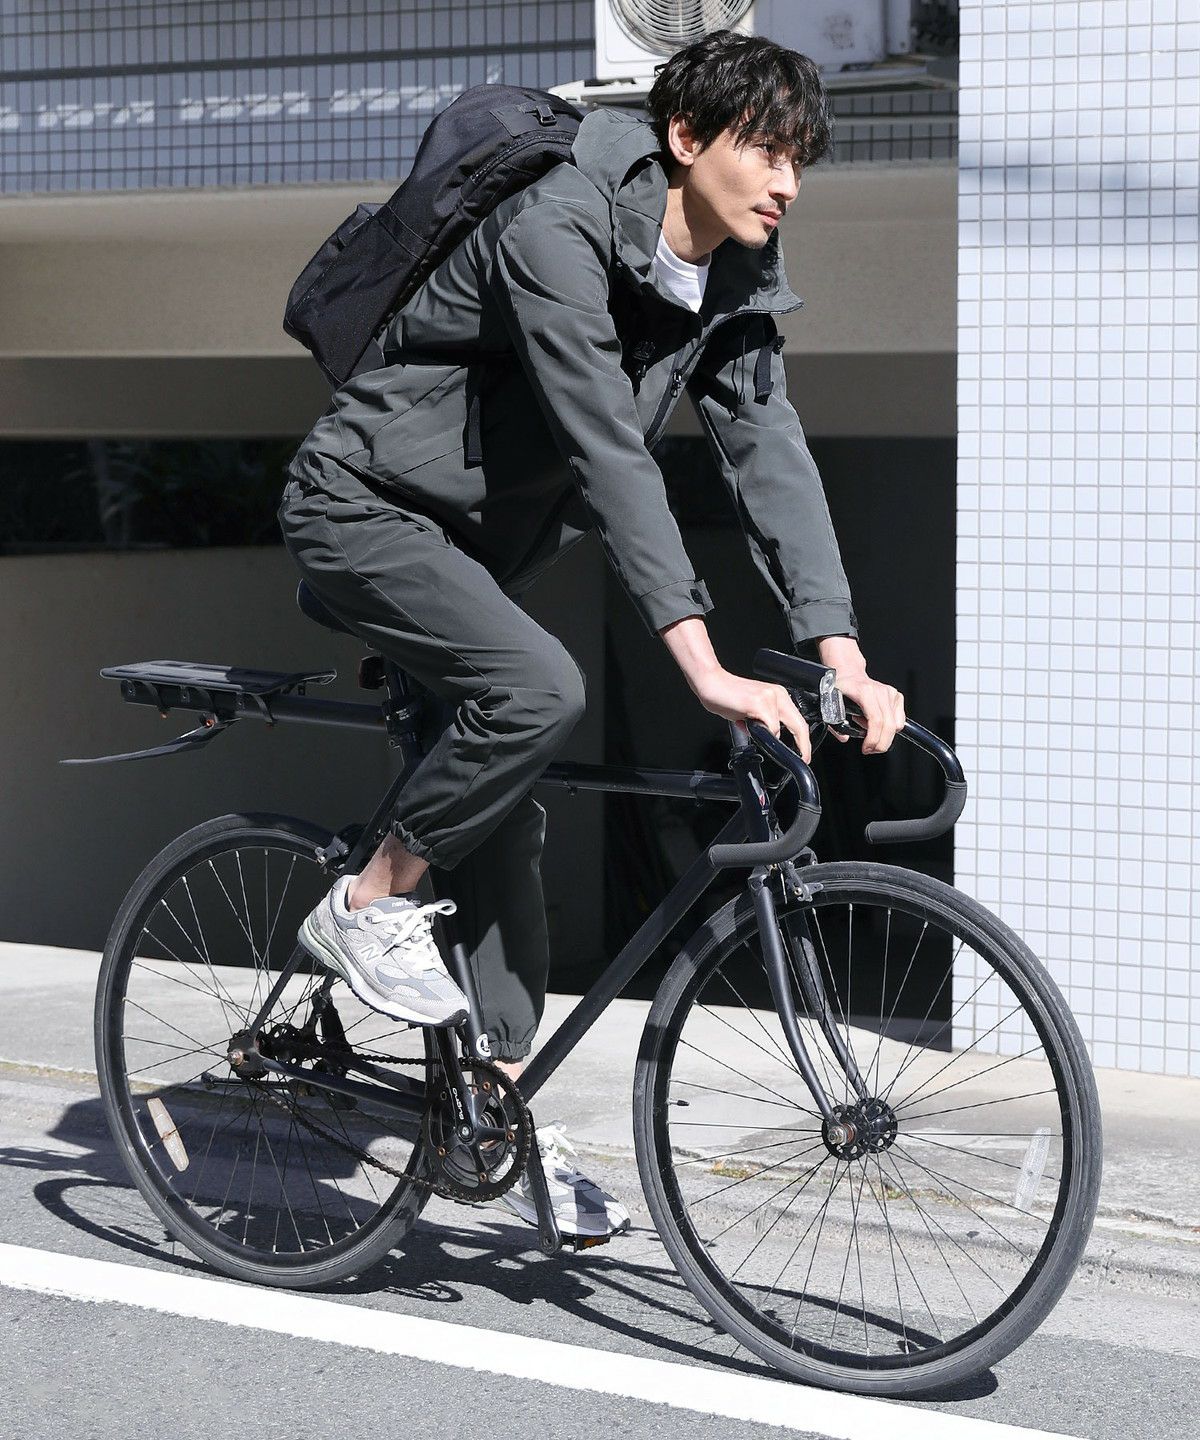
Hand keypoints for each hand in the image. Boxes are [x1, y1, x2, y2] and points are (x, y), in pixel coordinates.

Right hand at [691, 668, 811, 761]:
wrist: (711, 682)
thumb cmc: (727, 696)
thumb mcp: (751, 712)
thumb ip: (764, 723)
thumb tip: (769, 738)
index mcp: (778, 695)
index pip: (798, 720)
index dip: (803, 739)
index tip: (804, 753)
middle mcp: (777, 694)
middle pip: (799, 724)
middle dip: (803, 745)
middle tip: (804, 758)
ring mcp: (769, 697)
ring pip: (779, 728)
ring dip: (766, 735)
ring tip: (746, 725)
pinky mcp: (759, 702)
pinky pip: (769, 726)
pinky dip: (761, 732)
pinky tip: (745, 723)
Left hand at [815, 637, 905, 754]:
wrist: (849, 673)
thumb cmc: (841, 687)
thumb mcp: (832, 704)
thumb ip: (836, 724)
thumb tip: (845, 738)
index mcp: (865, 692)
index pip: (876, 720)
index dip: (873, 739)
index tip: (866, 748)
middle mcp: (880, 691)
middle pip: (889, 726)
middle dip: (880, 744)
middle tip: (870, 749)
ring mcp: (890, 693)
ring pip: (896, 725)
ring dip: (884, 736)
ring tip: (869, 732)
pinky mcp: (896, 696)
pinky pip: (899, 721)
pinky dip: (890, 728)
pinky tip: (877, 724)